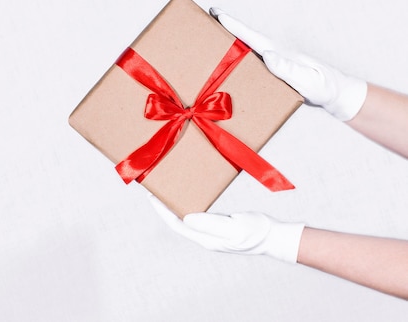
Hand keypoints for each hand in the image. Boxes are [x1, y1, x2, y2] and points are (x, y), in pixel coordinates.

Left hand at [149, 195, 304, 262]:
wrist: (275, 236)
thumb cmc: (256, 232)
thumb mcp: (233, 228)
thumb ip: (210, 224)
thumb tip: (185, 219)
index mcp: (205, 238)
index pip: (176, 224)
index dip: (162, 211)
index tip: (152, 196)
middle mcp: (205, 235)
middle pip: (177, 220)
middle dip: (164, 206)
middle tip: (155, 188)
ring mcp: (211, 230)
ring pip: (186, 216)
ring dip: (175, 204)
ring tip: (167, 188)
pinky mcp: (219, 224)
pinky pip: (198, 212)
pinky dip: (189, 202)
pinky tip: (188, 192)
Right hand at [209, 8, 366, 120]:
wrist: (335, 96)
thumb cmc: (324, 87)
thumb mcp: (309, 80)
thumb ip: (290, 69)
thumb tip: (268, 54)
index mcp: (277, 53)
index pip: (250, 36)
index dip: (232, 24)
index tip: (215, 12)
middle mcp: (272, 55)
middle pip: (242, 39)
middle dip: (223, 29)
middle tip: (201, 20)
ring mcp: (271, 64)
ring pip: (243, 52)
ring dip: (225, 46)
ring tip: (206, 42)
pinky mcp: (272, 75)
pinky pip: (247, 68)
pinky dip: (234, 64)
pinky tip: (224, 69)